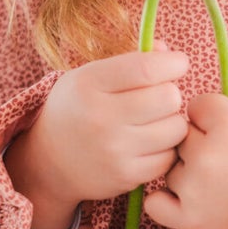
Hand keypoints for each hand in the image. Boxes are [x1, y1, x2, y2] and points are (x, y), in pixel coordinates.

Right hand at [25, 46, 191, 206]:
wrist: (49, 162)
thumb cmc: (78, 109)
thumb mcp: (90, 76)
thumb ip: (130, 60)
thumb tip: (167, 53)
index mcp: (88, 84)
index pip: (146, 69)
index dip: (173, 63)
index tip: (178, 64)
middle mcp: (100, 117)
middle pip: (168, 97)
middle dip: (170, 93)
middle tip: (158, 98)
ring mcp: (114, 150)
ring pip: (176, 128)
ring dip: (172, 122)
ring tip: (154, 122)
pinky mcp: (125, 176)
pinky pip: (169, 157)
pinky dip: (165, 149)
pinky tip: (149, 144)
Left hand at [140, 75, 227, 228]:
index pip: (198, 105)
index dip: (217, 116)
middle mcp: (205, 158)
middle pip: (181, 134)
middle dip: (201, 141)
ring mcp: (193, 192)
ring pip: (170, 165)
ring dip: (187, 169)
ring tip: (219, 182)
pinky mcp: (188, 221)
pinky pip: (154, 202)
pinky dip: (166, 200)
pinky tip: (190, 198)